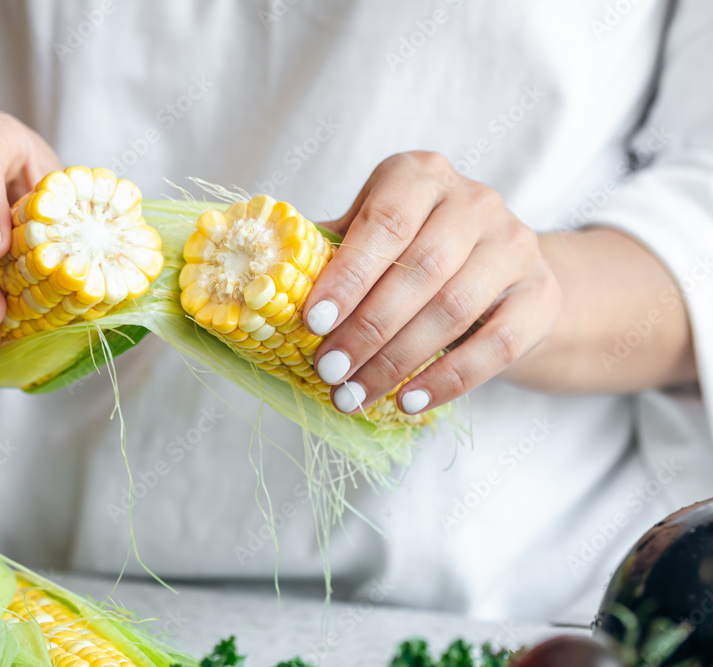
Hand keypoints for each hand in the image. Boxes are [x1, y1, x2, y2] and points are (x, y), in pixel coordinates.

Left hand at [304, 151, 560, 414]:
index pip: (384, 222)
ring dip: (398, 360)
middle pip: (420, 270)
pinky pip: (496, 345)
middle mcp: (474, 200)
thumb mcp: (372, 237)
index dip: (348, 275)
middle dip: (368, 328)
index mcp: (420, 175)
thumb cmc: (413, 252)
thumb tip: (265, 285)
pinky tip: (408, 401)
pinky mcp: (541, 294)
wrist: (501, 274)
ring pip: (454, 309)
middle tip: (330, 371)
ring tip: (356, 394)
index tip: (313, 323)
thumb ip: (330, 252)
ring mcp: (515, 245)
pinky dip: (449, 380)